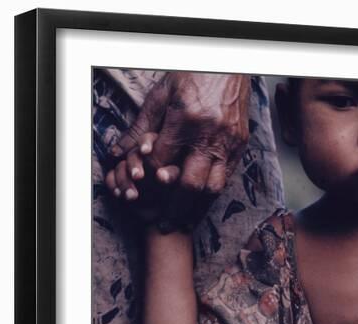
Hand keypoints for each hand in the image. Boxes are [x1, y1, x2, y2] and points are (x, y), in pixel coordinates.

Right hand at [105, 132, 180, 223]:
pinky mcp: (120, 178)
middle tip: (138, 177)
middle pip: (133, 153)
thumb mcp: (180, 181)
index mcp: (158, 148)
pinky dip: (113, 184)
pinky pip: (111, 177)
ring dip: (124, 179)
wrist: (169, 214)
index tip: (146, 151)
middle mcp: (142, 156)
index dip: (146, 143)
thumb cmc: (179, 195)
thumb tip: (161, 176)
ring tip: (132, 195)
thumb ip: (172, 175)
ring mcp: (129, 166)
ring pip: (121, 165)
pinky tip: (119, 194)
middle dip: (134, 164)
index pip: (148, 139)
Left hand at [107, 72, 250, 224]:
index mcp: (185, 119)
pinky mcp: (240, 144)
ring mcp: (228, 142)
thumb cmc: (193, 76)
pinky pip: (227, 177)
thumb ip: (140, 126)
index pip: (162, 162)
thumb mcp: (161, 95)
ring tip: (185, 222)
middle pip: (189, 184)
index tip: (144, 193)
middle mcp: (208, 135)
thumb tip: (117, 152)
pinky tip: (203, 202)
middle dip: (174, 209)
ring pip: (213, 187)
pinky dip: (213, 193)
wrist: (230, 65)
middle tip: (164, 225)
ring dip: (197, 209)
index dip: (150, 181)